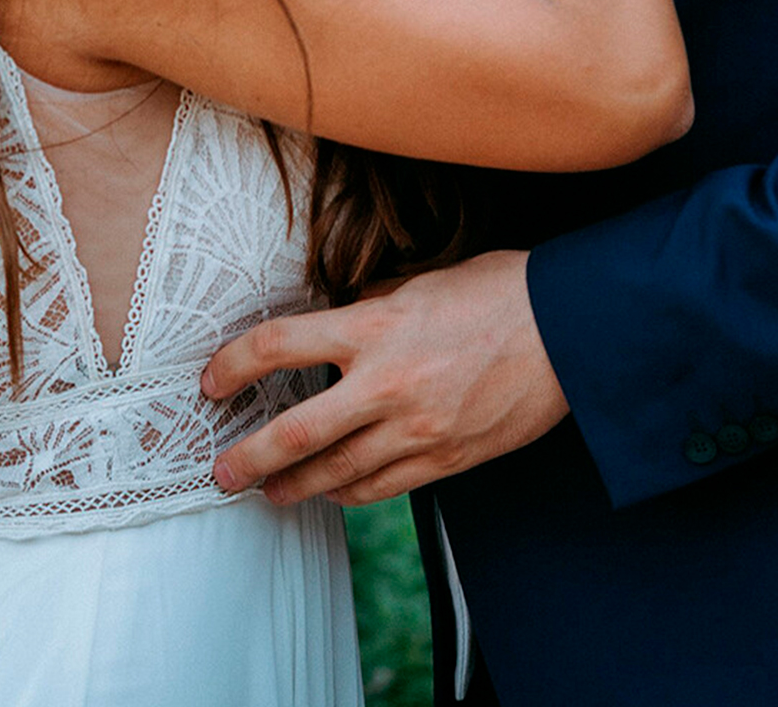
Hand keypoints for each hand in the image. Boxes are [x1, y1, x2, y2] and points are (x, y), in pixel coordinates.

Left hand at [202, 251, 568, 505]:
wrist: (566, 329)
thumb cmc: (497, 291)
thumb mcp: (420, 282)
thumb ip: (371, 307)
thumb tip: (335, 320)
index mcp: (374, 328)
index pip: (280, 346)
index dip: (234, 365)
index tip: (211, 381)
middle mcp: (387, 384)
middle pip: (297, 433)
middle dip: (250, 458)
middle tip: (221, 472)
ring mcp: (417, 428)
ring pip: (338, 474)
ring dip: (295, 486)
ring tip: (268, 491)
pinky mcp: (446, 459)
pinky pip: (383, 488)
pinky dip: (349, 493)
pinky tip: (332, 492)